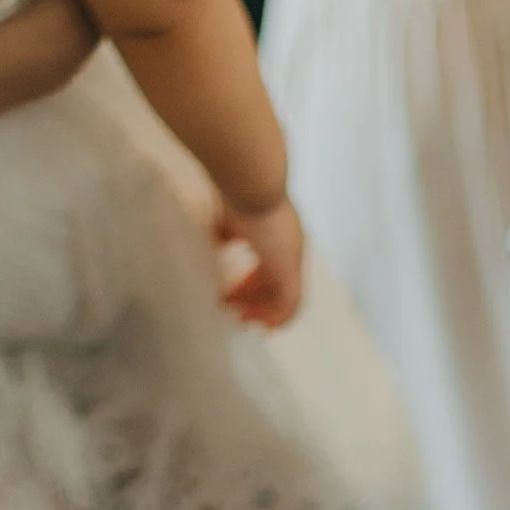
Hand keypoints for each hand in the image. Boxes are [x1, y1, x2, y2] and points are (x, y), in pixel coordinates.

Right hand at [216, 196, 304, 329]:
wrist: (251, 183)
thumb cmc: (235, 193)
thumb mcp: (227, 218)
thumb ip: (225, 234)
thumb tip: (216, 244)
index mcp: (276, 233)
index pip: (267, 266)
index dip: (249, 283)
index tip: (228, 295)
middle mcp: (290, 247)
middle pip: (274, 283)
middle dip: (253, 300)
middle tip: (233, 312)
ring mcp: (293, 258)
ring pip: (283, 296)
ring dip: (262, 311)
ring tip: (241, 319)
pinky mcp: (291, 269)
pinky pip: (291, 304)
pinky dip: (278, 318)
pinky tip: (262, 326)